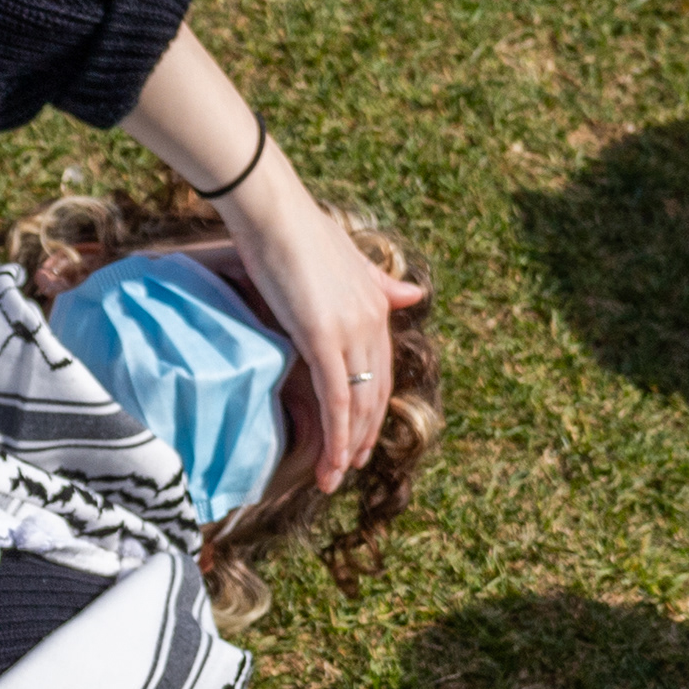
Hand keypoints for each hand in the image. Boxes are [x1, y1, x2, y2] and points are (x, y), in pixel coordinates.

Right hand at [219, 188, 427, 491]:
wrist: (274, 211)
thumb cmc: (294, 230)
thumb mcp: (344, 260)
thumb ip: (379, 282)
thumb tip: (414, 295)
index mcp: (376, 305)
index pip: (380, 370)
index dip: (370, 407)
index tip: (357, 436)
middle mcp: (371, 321)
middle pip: (374, 393)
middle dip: (362, 435)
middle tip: (346, 468)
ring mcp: (351, 331)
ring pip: (358, 403)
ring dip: (347, 446)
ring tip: (334, 477)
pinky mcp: (323, 338)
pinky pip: (337, 397)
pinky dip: (336, 433)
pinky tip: (332, 459)